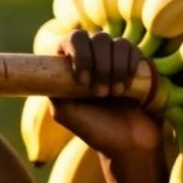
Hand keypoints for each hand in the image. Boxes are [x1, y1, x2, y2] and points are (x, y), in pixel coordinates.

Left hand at [48, 29, 162, 158]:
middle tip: (100, 93)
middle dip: (98, 65)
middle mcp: (93, 58)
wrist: (129, 144)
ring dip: (114, 68)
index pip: (71, 40)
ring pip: (114, 43)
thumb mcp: (67, 114)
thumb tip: (48, 72)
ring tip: (113, 93)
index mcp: (73, 68)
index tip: (82, 79)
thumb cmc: (96, 130)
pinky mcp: (134, 63)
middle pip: (95, 38)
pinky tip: (125, 88)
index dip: (78, 53)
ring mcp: (114, 59)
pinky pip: (132, 50)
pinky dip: (128, 66)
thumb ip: (54, 92)